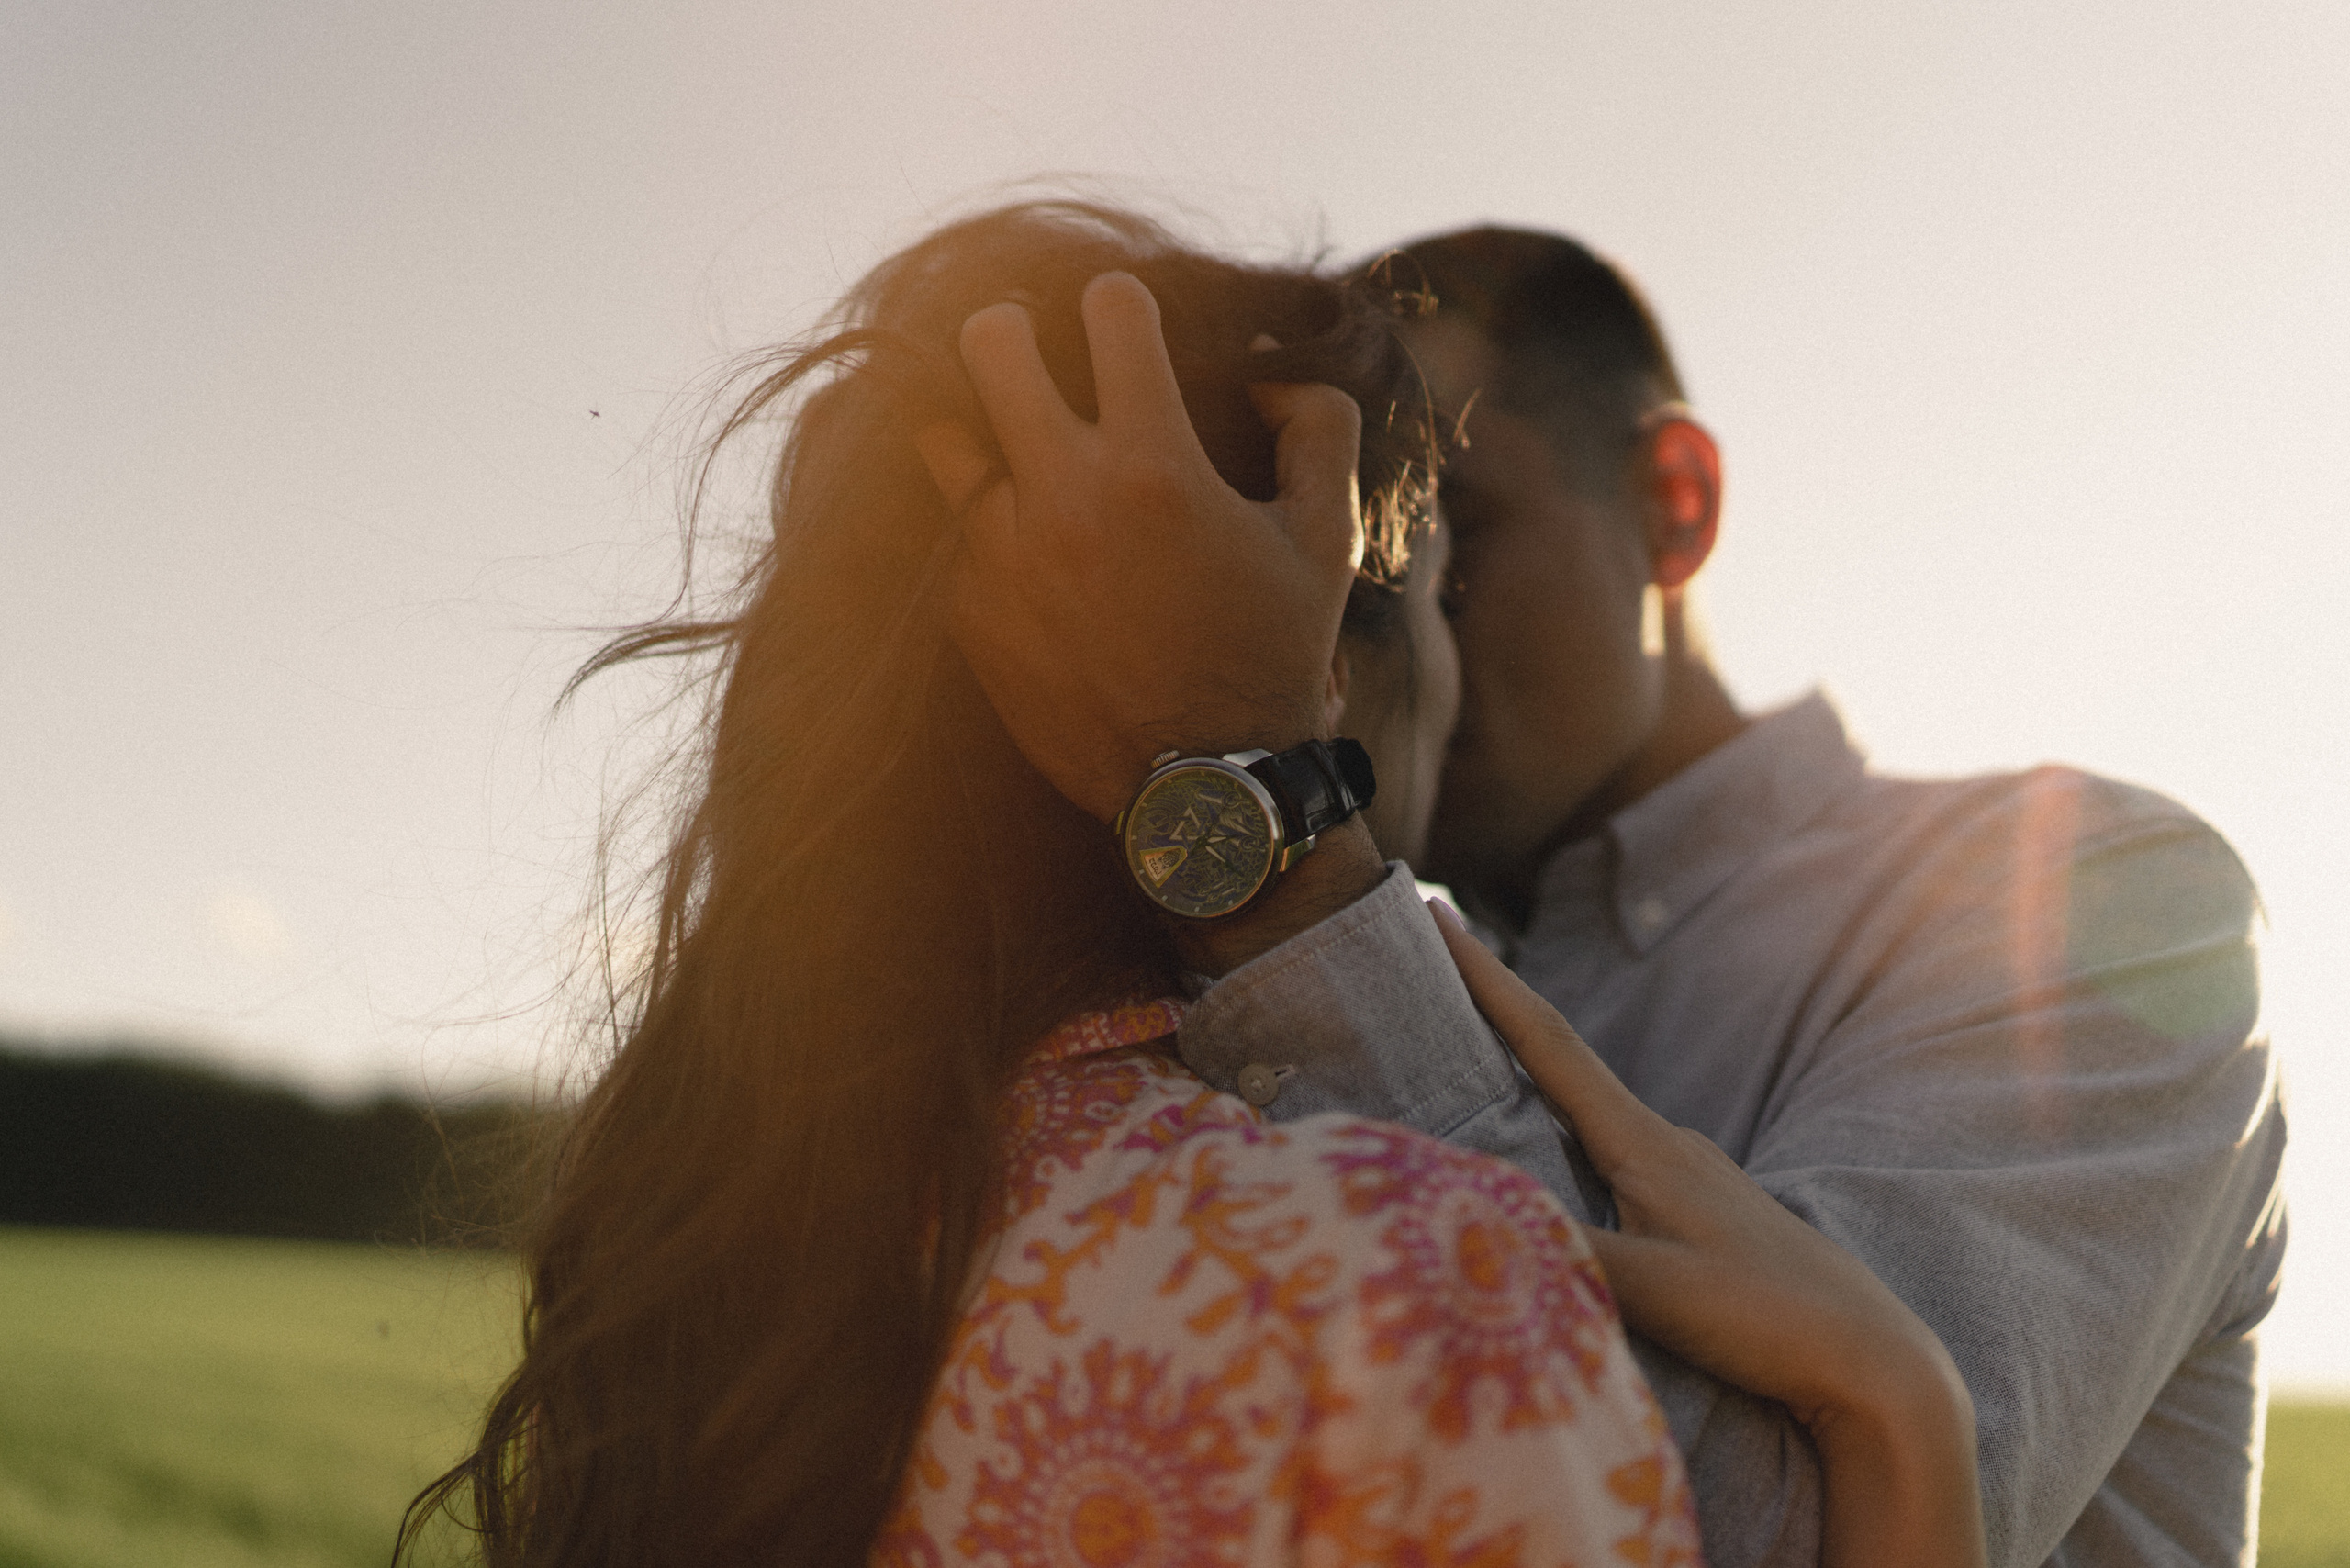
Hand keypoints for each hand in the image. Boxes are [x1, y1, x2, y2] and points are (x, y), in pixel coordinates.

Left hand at [916, 271, 1365, 824]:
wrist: (1200, 790)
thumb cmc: (1273, 657)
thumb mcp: (1328, 541)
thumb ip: (1320, 429)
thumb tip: (1272, 369)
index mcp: (1154, 464)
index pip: (1109, 309)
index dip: (1122, 300)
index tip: (1129, 324)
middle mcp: (1062, 495)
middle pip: (987, 342)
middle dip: (1013, 327)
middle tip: (1036, 349)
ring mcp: (1000, 553)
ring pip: (940, 432)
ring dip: (979, 424)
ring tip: (1016, 445)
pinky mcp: (966, 610)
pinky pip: (947, 528)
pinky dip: (980, 519)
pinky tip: (1024, 542)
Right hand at [1429, 900, 1985, 1567]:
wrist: (1877, 1363)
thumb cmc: (1769, 1319)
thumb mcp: (1654, 1289)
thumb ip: (1561, 1249)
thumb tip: (1468, 1213)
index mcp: (1646, 1143)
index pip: (1547, 1041)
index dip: (1485, 978)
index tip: (1435, 912)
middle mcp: (1665, 1144)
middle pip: (1558, 1061)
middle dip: (1491, 1015)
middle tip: (1429, 969)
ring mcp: (1686, 1178)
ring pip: (1584, 1116)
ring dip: (1526, 1082)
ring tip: (1466, 1061)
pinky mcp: (1699, 1219)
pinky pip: (1608, 1161)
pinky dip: (1561, 1142)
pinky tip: (1552, 1167)